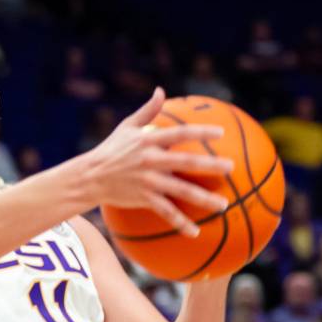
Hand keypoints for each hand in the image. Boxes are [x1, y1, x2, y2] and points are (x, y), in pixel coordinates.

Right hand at [85, 87, 232, 236]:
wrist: (90, 177)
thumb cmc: (111, 149)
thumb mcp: (127, 126)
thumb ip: (148, 110)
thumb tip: (161, 90)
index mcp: (149, 140)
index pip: (180, 133)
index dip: (200, 131)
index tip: (221, 132)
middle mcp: (151, 160)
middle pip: (186, 162)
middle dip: (210, 164)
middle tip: (230, 168)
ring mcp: (148, 181)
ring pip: (180, 191)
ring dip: (203, 199)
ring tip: (223, 205)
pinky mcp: (143, 198)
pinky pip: (166, 212)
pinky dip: (180, 223)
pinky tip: (195, 232)